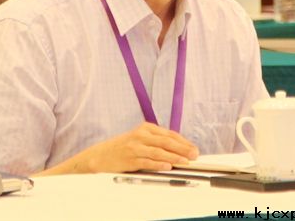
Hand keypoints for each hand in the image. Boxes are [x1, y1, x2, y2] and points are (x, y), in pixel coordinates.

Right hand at [38, 122, 198, 174]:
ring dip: (174, 157)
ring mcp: (135, 146)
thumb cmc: (124, 148)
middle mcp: (141, 135)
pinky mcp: (130, 159)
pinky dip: (158, 164)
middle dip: (182, 148)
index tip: (193, 148)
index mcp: (145, 128)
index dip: (183, 142)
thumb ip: (156, 142)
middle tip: (194, 155)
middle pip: (165, 141)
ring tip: (184, 162)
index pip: (168, 134)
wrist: (101, 155)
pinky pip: (146, 161)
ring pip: (158, 151)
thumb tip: (179, 150)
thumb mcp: (140, 139)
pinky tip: (167, 166)